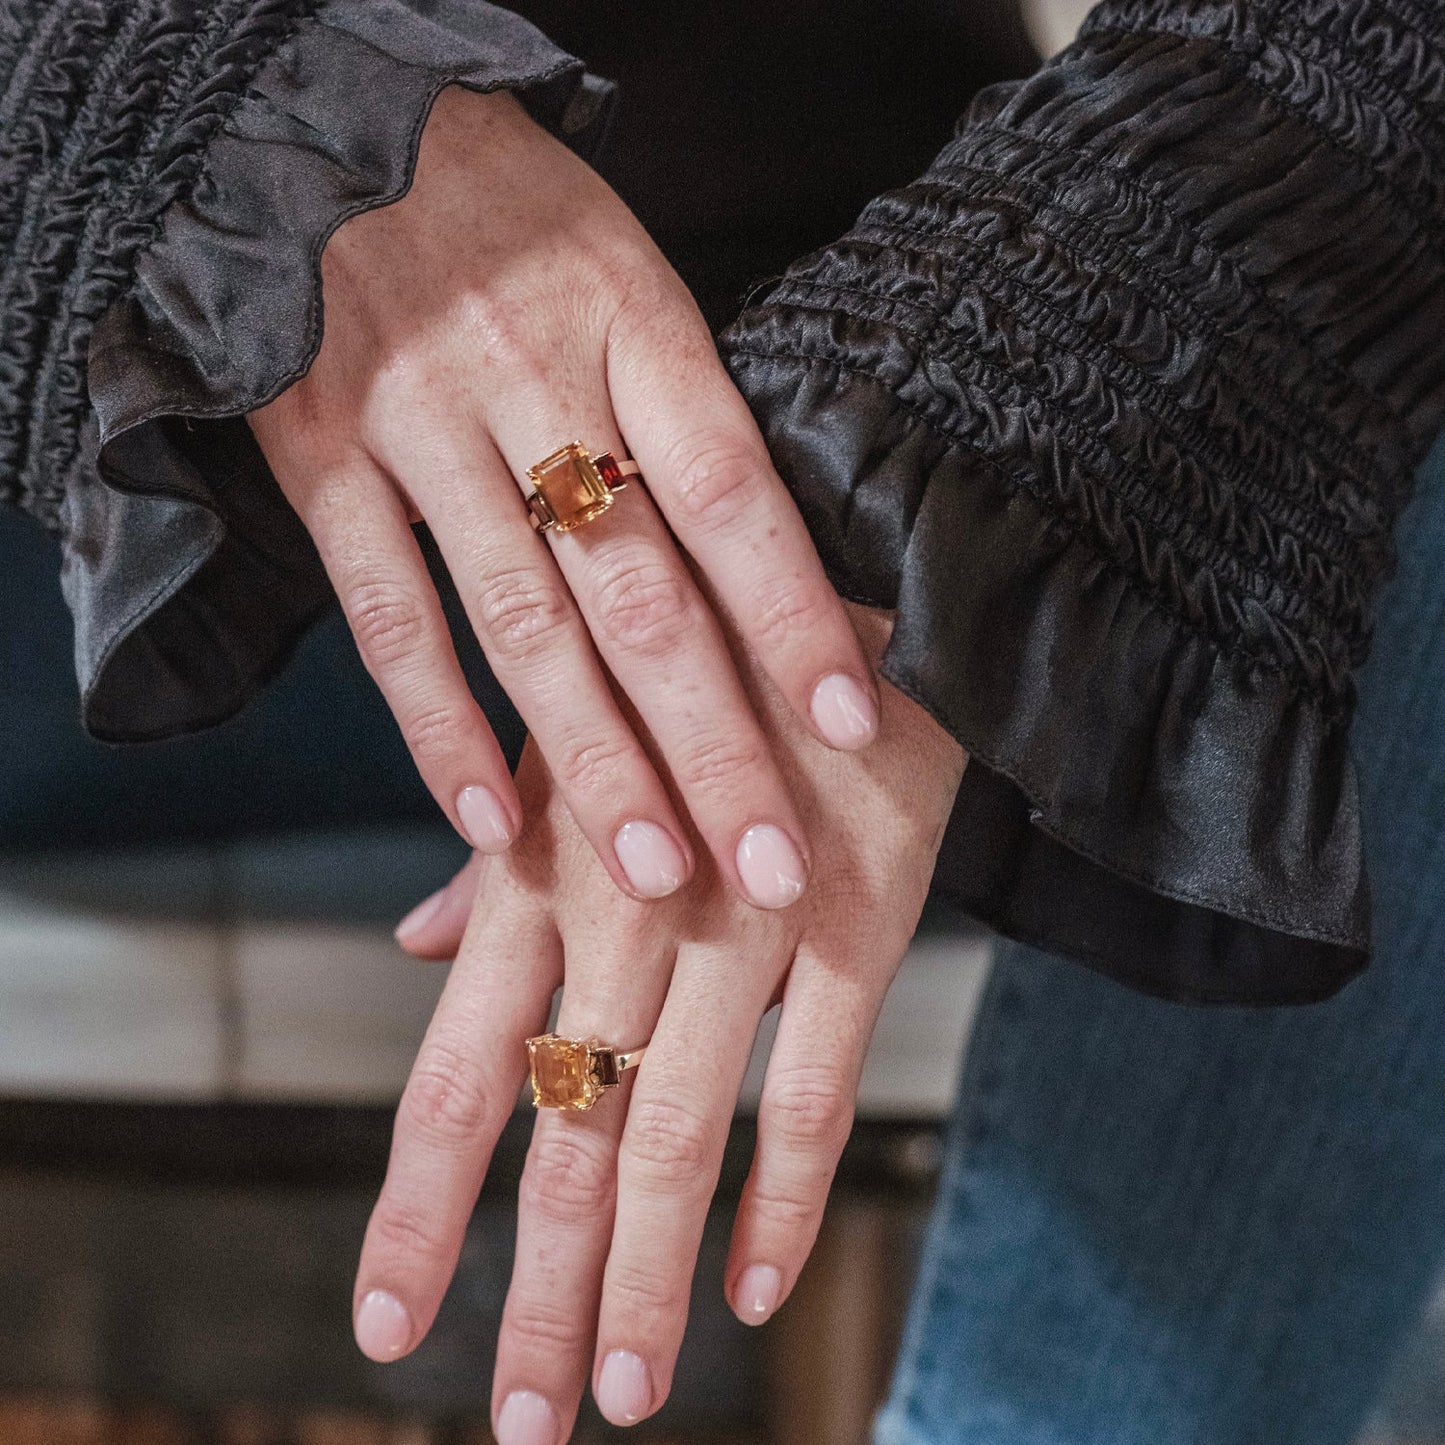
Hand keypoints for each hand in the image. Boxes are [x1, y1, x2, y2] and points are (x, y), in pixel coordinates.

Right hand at [249, 86, 877, 908]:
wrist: (323, 130)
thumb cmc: (514, 217)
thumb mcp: (627, 271)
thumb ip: (684, 415)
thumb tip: (777, 577)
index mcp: (630, 318)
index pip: (730, 492)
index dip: (794, 614)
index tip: (851, 727)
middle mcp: (528, 376)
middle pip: (639, 593)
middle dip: (712, 744)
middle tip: (770, 866)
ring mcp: (416, 423)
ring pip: (521, 624)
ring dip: (593, 763)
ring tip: (654, 874)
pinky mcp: (322, 459)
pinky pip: (385, 614)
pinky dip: (435, 728)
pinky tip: (491, 822)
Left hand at [358, 605, 965, 1440]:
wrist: (853, 581)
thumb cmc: (690, 670)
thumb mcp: (570, 747)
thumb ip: (494, 866)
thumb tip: (410, 951)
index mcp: (543, 876)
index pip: (457, 1075)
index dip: (419, 1210)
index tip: (391, 1328)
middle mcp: (626, 915)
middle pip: (562, 1139)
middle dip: (537, 1292)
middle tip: (520, 1427)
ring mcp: (741, 925)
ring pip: (676, 1135)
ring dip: (650, 1277)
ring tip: (629, 1393)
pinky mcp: (852, 921)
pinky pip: (813, 1088)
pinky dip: (782, 1197)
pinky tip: (756, 1283)